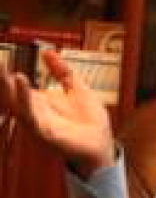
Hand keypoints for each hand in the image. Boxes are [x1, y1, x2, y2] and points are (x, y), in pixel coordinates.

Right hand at [0, 49, 113, 177]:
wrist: (103, 145)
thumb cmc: (90, 122)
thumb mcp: (77, 88)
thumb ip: (62, 71)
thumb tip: (47, 52)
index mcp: (39, 102)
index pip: (16, 85)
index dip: (6, 73)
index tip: (0, 58)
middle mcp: (34, 112)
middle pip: (11, 95)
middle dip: (2, 80)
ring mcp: (38, 124)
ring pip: (18, 106)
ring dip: (10, 89)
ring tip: (6, 73)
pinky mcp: (46, 135)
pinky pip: (32, 119)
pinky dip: (26, 104)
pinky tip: (23, 89)